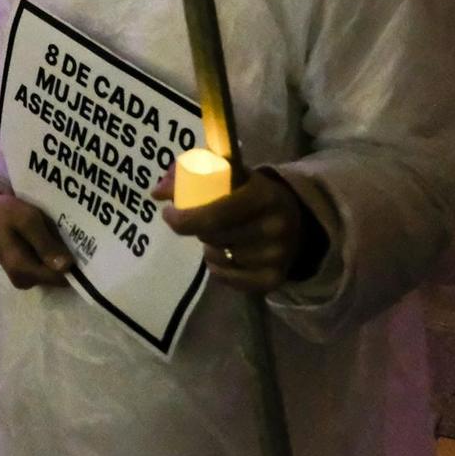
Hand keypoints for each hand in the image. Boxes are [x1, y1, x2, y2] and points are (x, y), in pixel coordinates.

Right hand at [0, 189, 71, 289]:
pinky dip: (52, 255)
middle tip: (74, 237)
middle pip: (58, 277)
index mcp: (23, 270)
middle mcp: (24, 281)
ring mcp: (24, 278)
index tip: (85, 248)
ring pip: (53, 272)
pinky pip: (46, 267)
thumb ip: (45, 244)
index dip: (75, 265)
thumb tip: (66, 267)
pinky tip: (53, 239)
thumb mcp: (27, 220)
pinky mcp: (25, 272)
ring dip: (60, 256)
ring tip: (63, 235)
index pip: (60, 278)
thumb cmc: (6, 212)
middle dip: (67, 259)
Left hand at [157, 168, 308, 293]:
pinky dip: (218, 268)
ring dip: (209, 247)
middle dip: (197, 228)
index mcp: (263, 194)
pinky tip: (225, 255)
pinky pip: (227, 279)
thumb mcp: (231, 176)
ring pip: (218, 258)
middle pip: (212, 236)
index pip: (214, 213)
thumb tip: (157, 193)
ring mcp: (276, 256)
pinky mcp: (274, 279)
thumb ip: (193, 176)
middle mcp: (274, 227)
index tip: (169, 212)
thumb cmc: (252, 193)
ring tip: (220, 236)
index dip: (184, 217)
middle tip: (201, 220)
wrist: (297, 221)